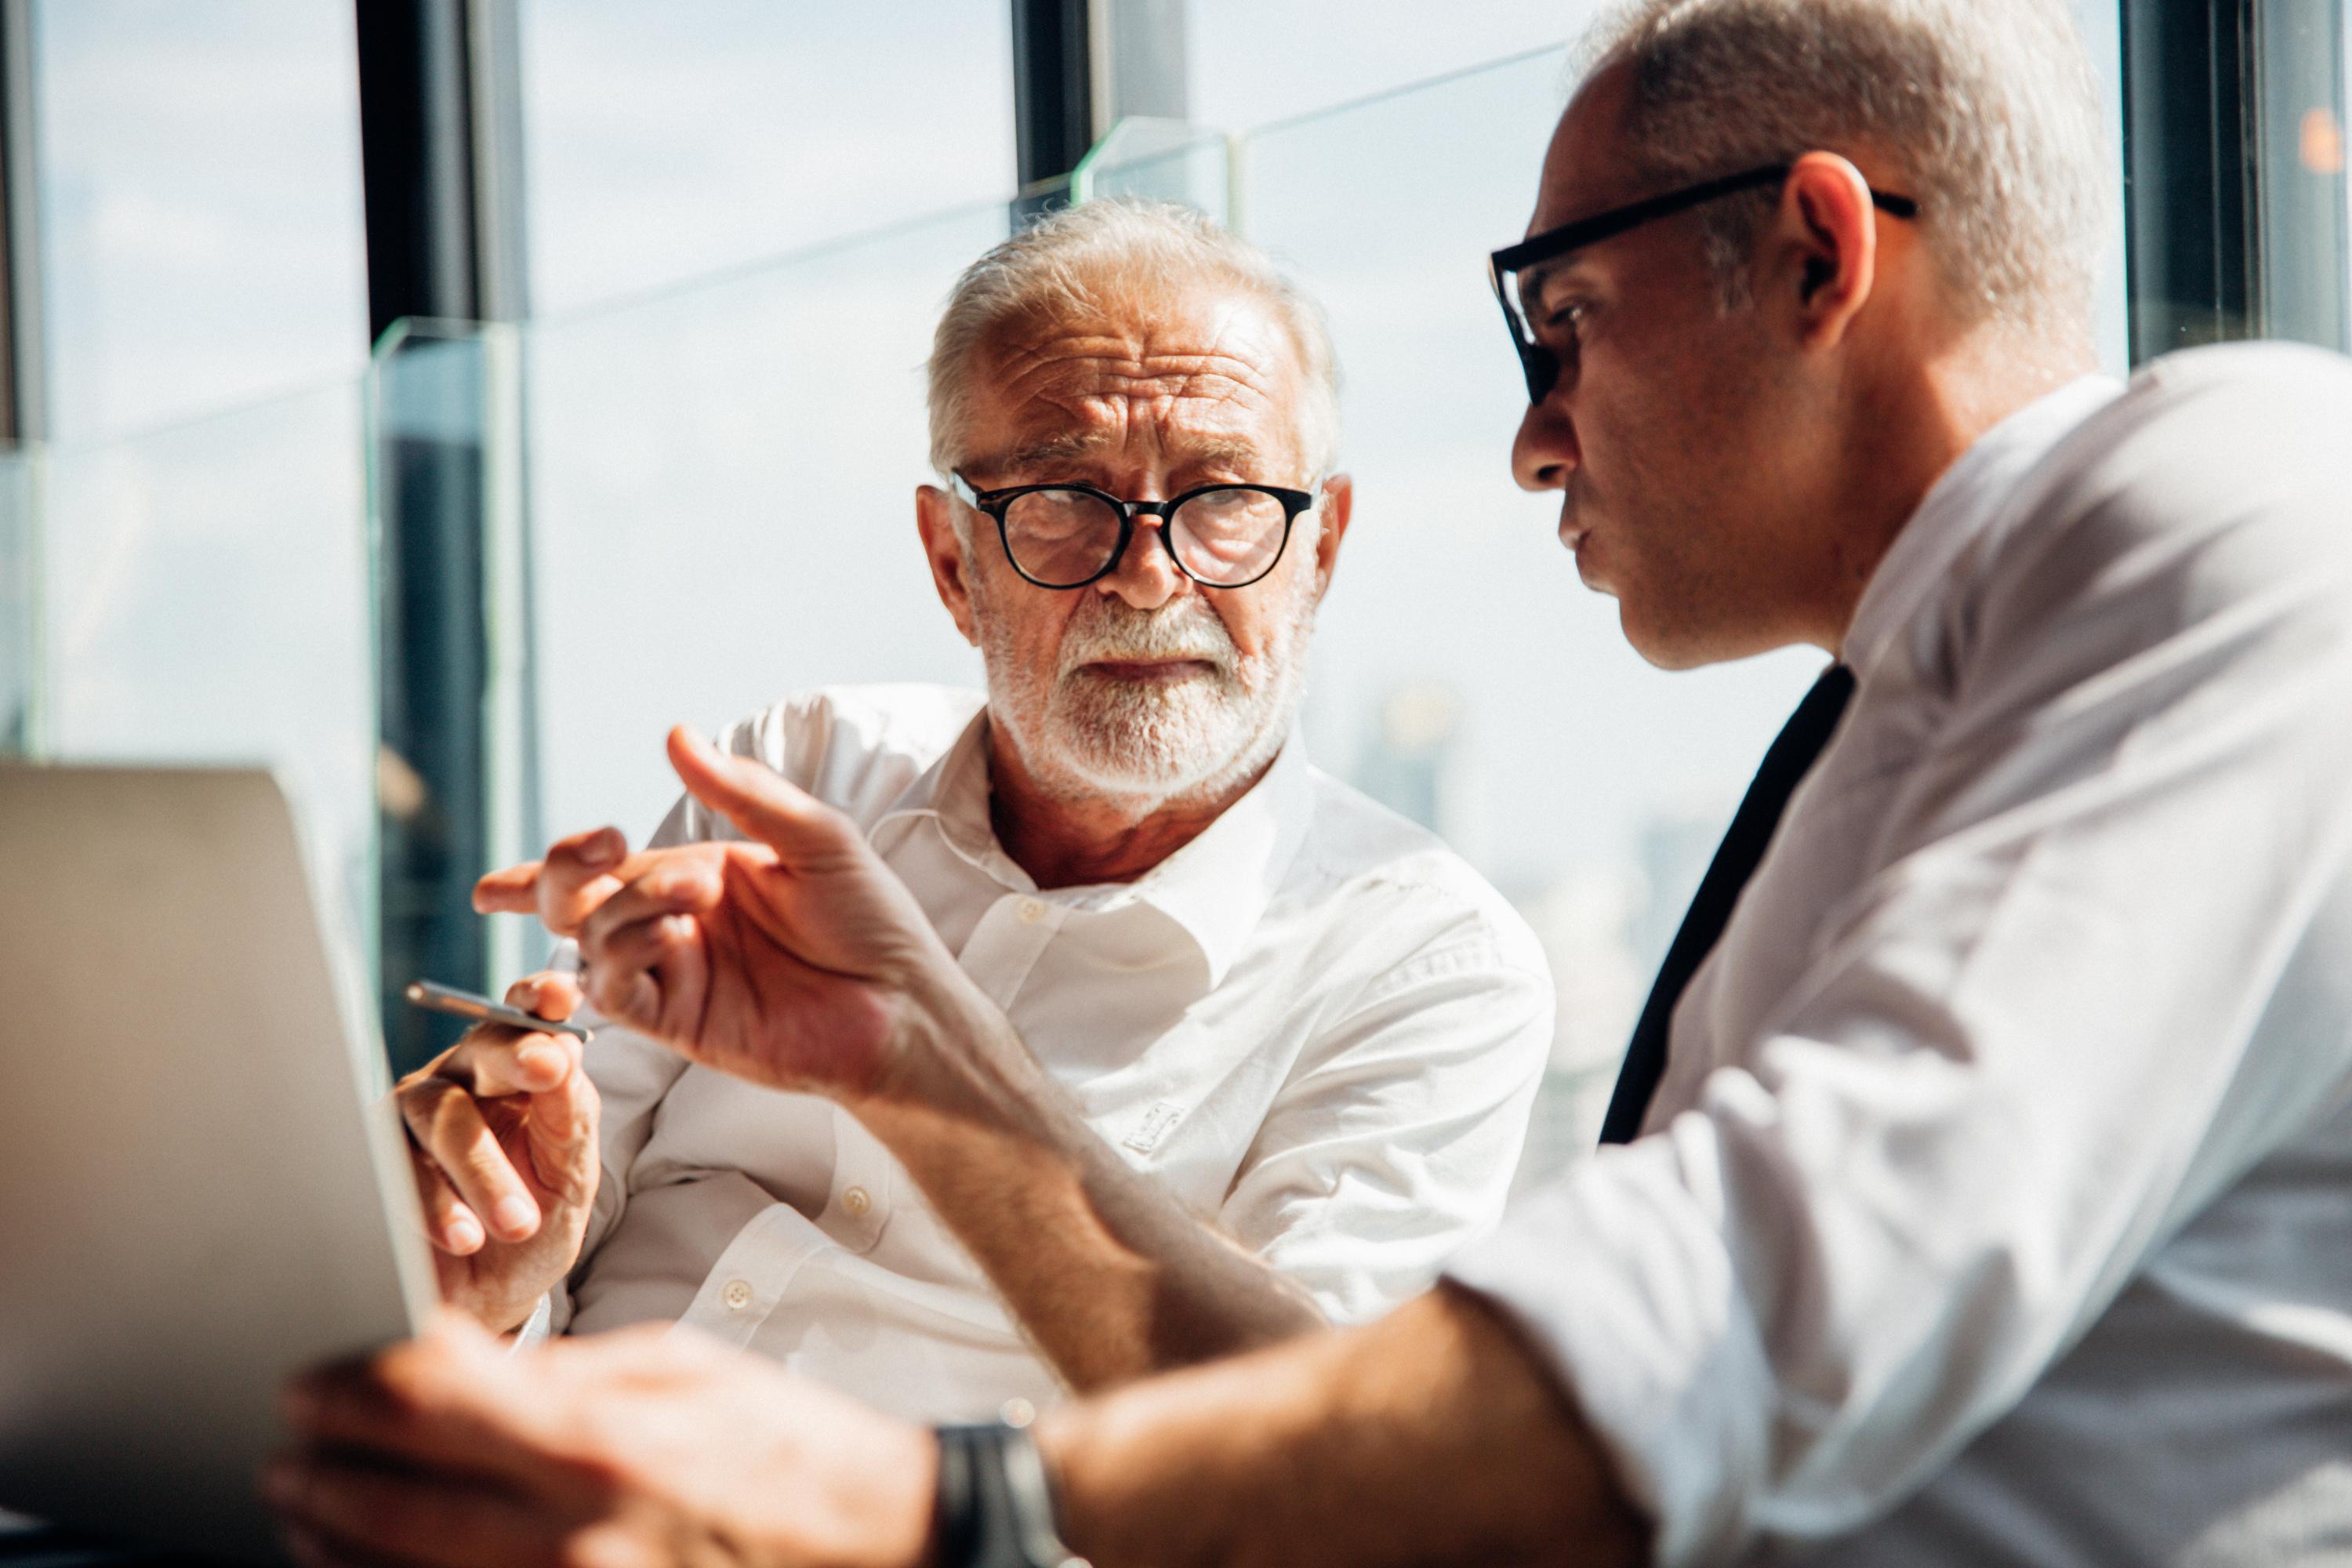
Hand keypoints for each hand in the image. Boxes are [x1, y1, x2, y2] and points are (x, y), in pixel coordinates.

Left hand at [268, 1315, 935, 1567]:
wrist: (873, 1540)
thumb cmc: (784, 1444)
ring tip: (311, 1506)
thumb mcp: (681, 1366)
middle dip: (319, 1467)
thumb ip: (562, 1373)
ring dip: (332, 1541)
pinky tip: (371, 1567)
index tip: (315, 1376)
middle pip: (382, 1504)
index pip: (421, 1403)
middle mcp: (568, 1534)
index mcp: (597, 1439)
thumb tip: (454, 1371)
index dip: (346, 1384)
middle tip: (291, 1444)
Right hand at [396, 973, 598, 1332]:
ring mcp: (410, 1118)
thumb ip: (571, 1115)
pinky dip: (433, 1203)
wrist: (485, 1302)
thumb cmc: (533, 1227)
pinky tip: (463, 1236)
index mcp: (517, 1074)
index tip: (560, 997)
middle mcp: (460, 1082)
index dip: (537, 999)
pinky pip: (394, 1165)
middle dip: (516, 1055)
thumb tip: (567, 1054)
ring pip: (437, 1109)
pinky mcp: (373, 1163)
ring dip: (481, 1167)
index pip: (524, 1018)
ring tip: (516, 1223)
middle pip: (481, 1048)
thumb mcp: (570, 1175)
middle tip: (548, 1069)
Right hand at [474, 728, 982, 1103]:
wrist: (905, 1005)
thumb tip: (675, 734)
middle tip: (606, 848)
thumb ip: (743, 793)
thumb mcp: (815, 838)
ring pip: (592, 940)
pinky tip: (671, 932)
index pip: (605, 864)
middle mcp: (675, 924)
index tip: (585, 842)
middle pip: (575, 901)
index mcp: (699, 874)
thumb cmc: (873, 921)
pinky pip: (617, 993)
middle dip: (564, 872)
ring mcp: (675, 974)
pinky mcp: (680, 1022)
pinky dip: (625, 957)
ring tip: (697, 890)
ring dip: (626, 905)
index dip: (560, 858)